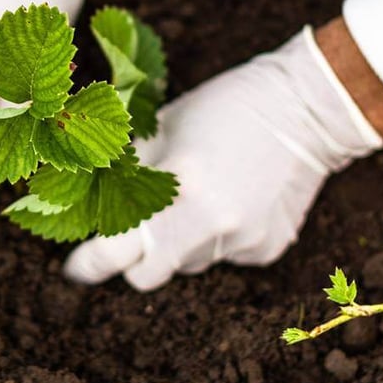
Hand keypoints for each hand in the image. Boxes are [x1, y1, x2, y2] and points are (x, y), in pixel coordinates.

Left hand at [64, 27, 382, 290]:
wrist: (307, 108)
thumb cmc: (224, 107)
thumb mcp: (162, 129)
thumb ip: (128, 172)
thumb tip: (89, 202)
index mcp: (177, 188)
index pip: (115, 251)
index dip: (88, 264)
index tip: (75, 266)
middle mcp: (210, 225)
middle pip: (147, 275)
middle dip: (133, 258)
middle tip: (132, 230)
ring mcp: (242, 242)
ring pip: (188, 264)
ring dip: (178, 242)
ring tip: (197, 195)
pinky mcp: (267, 249)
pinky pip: (224, 256)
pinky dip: (217, 237)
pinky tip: (231, 198)